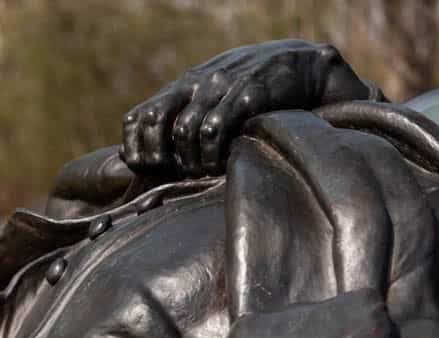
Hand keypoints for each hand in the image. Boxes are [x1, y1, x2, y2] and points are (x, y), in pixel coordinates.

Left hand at [121, 41, 362, 176]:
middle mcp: (196, 83)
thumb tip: (159, 157)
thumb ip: (189, 113)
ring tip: (205, 170)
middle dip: (161, 155)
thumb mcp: (216, 93)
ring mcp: (220, 87)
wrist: (302, 65)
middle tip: (180, 172)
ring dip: (192, 160)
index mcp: (183, 85)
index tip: (150, 168)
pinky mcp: (245, 96)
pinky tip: (223, 162)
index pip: (138, 116)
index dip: (136, 147)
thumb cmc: (254, 89)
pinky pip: (215, 129)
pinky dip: (213, 153)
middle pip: (155, 120)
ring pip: (185, 130)